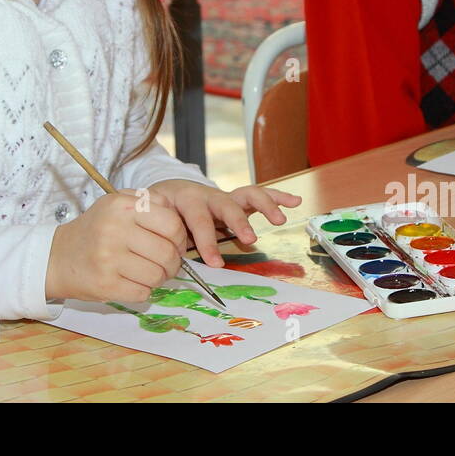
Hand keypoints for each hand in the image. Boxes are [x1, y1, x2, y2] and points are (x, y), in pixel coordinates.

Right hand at [45, 190, 188, 303]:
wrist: (58, 256)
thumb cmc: (96, 229)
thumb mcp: (118, 203)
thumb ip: (149, 201)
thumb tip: (178, 216)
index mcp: (122, 206)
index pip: (171, 223)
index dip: (180, 237)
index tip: (175, 244)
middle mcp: (115, 229)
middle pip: (167, 252)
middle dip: (173, 262)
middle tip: (166, 263)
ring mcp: (109, 258)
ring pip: (157, 275)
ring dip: (158, 278)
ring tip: (148, 272)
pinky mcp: (105, 284)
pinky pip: (142, 293)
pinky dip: (143, 290)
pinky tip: (132, 281)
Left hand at [148, 180, 302, 267]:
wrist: (166, 192)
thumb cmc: (164, 212)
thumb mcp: (160, 223)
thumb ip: (169, 239)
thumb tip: (173, 262)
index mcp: (186, 200)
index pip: (199, 220)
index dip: (207, 242)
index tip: (215, 263)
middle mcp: (209, 195)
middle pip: (226, 204)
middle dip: (238, 222)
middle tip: (250, 240)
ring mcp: (226, 196)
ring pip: (248, 194)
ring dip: (265, 205)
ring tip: (279, 220)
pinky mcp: (238, 200)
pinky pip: (259, 196)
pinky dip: (278, 197)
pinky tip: (295, 202)